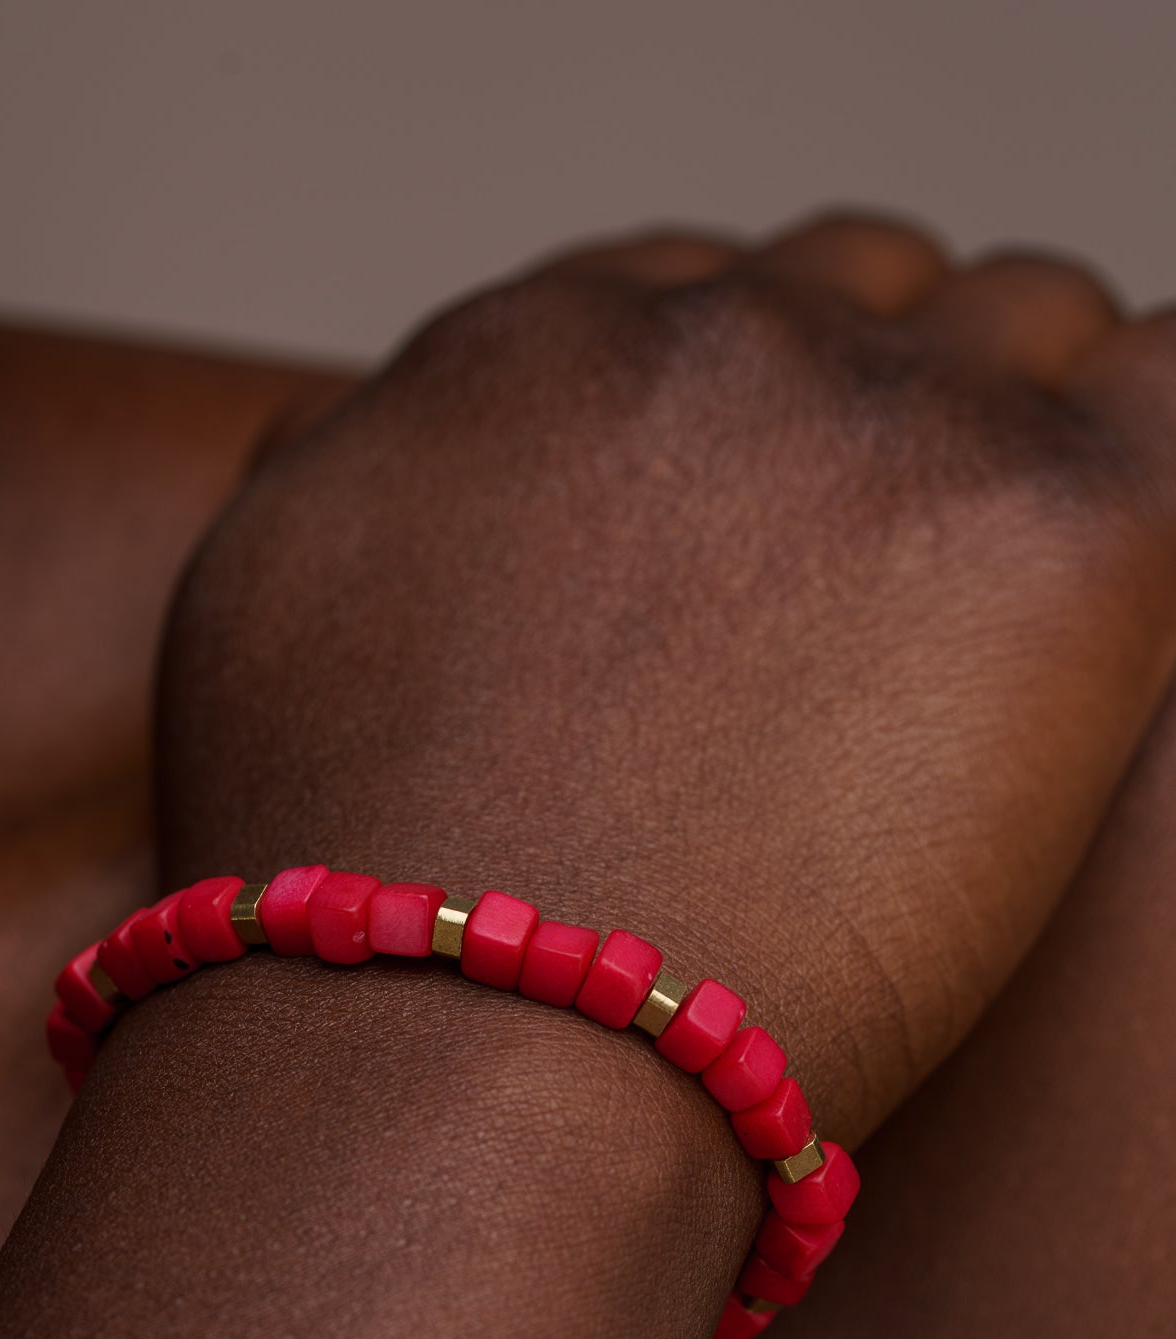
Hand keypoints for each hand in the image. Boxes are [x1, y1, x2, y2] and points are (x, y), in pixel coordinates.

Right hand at [158, 215, 1175, 1143]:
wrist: (457, 1049)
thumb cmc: (352, 893)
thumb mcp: (253, 616)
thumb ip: (330, 474)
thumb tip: (348, 420)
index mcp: (531, 353)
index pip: (694, 294)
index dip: (736, 415)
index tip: (757, 532)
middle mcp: (708, 349)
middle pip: (863, 289)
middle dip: (872, 409)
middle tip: (870, 586)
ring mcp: (884, 423)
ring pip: (1025, 323)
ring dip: (1015, 432)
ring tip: (988, 612)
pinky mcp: (1054, 533)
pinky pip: (1173, 393)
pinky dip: (1149, 456)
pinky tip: (1093, 598)